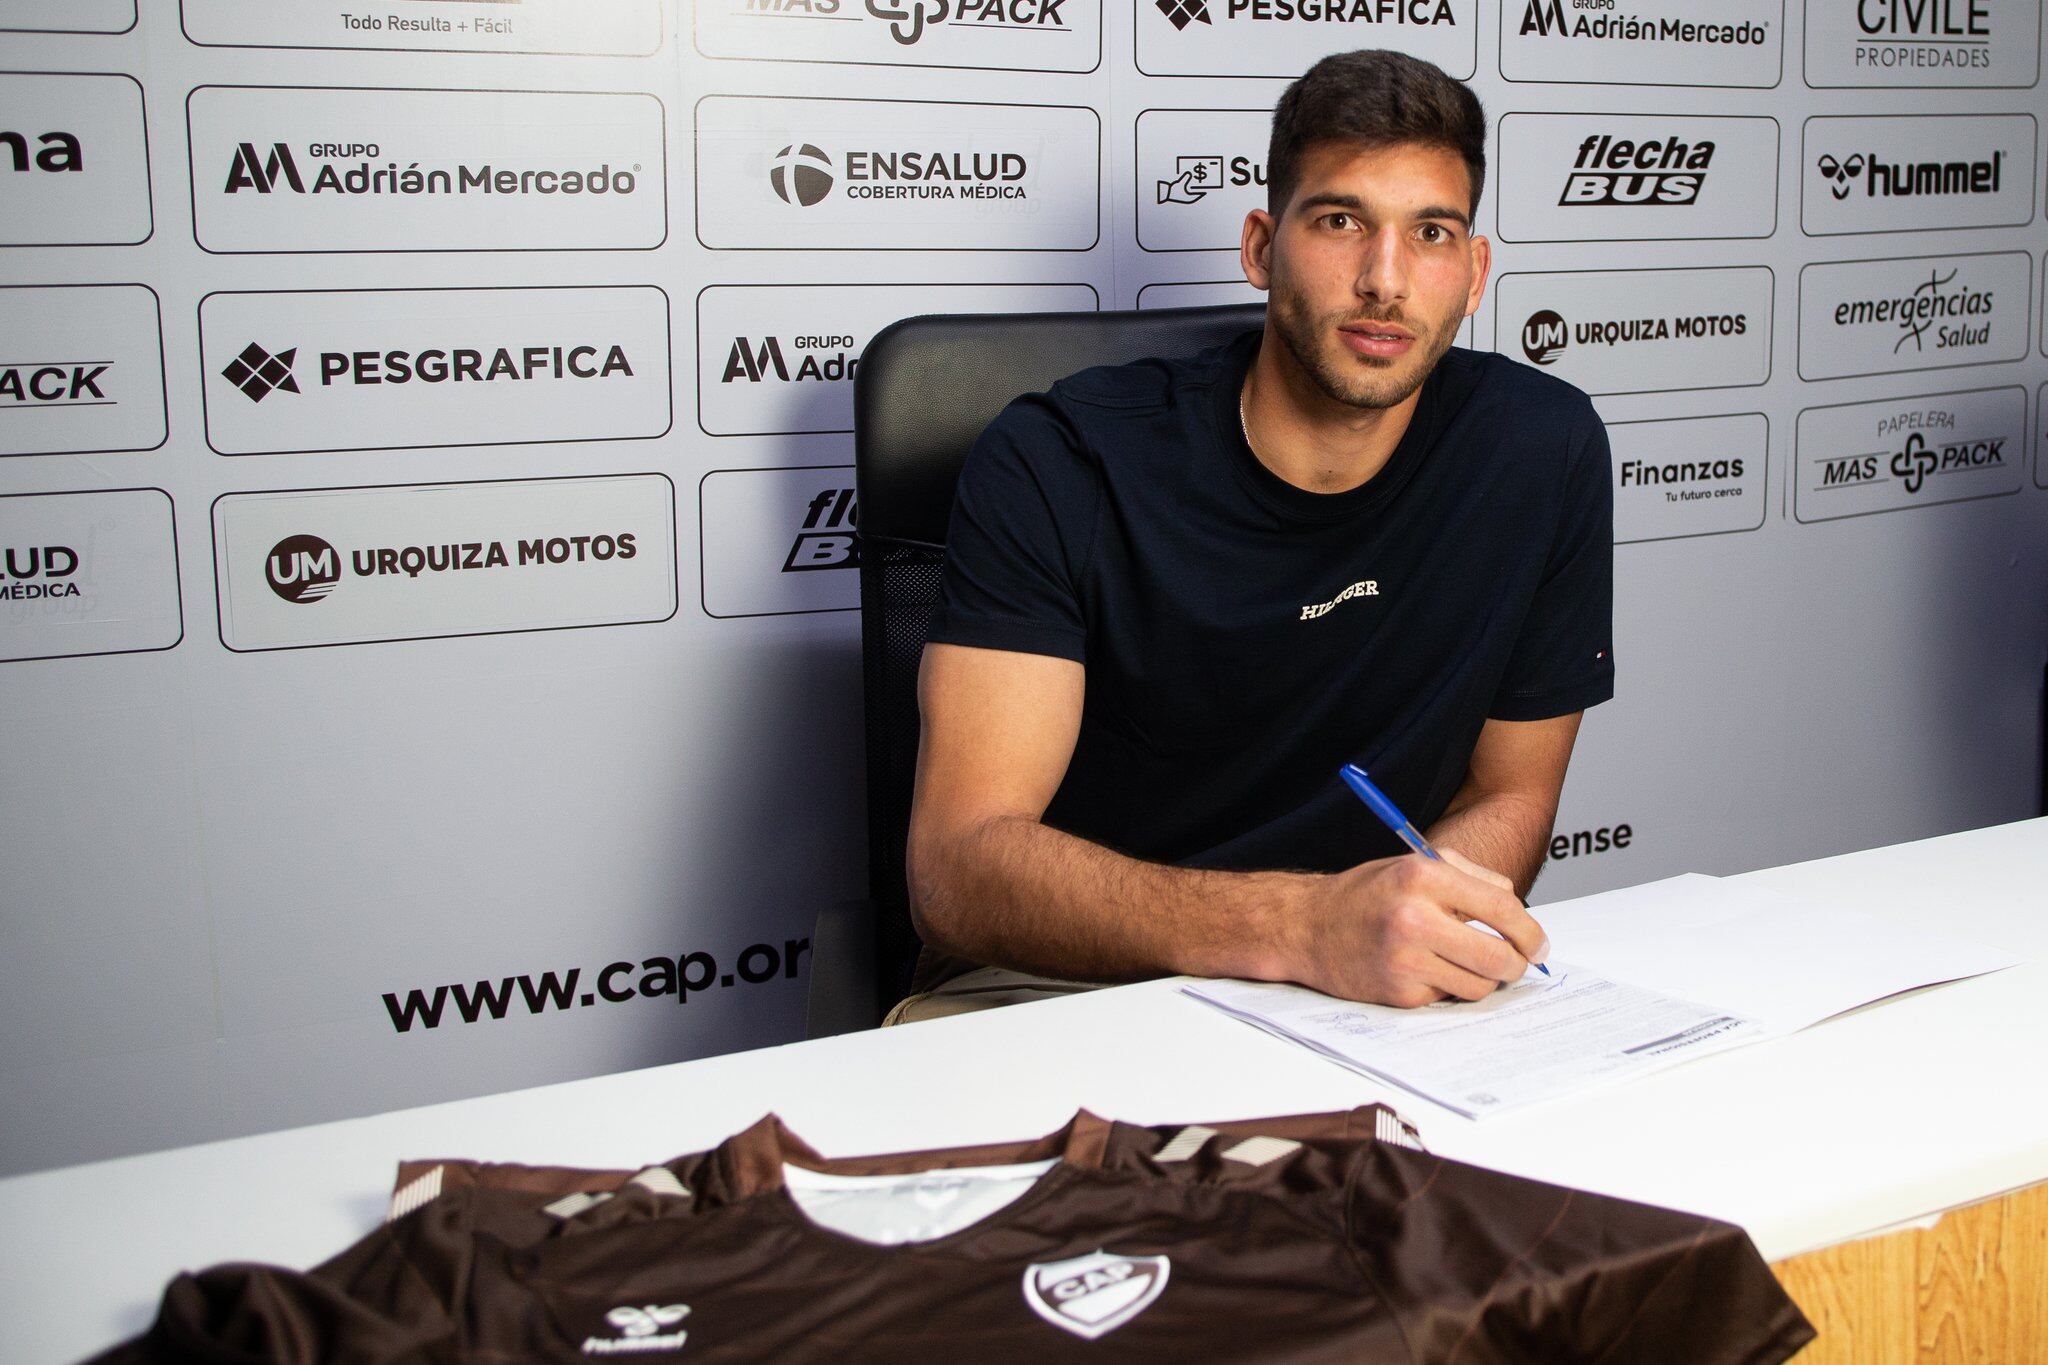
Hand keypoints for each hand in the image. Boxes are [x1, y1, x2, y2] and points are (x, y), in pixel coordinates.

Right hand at [1287, 854, 1549, 1007]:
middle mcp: (1414, 917)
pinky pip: (1448, 998)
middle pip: (1499, 957)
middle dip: (1516, 965)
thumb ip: (1471, 878)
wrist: (1307, 926)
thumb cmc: (1366, 894)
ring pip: (1479, 985)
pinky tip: (1424, 970)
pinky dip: (1446, 987)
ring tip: (1463, 963)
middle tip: (1514, 963)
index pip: (1503, 909)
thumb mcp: (1415, 865)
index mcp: (1423, 878)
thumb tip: (1516, 908)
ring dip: (1482, 979)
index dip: (1531, 932)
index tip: (1540, 945)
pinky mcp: (1398, 992)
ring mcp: (1405, 959)